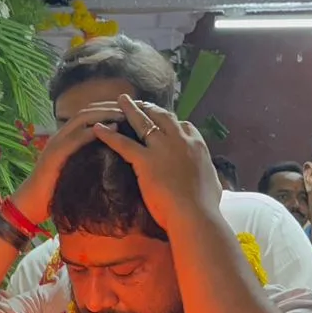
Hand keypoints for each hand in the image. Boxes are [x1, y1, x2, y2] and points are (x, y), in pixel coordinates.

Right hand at [12, 102, 127, 224]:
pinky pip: (76, 138)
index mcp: (65, 137)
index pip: (87, 115)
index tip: (126, 109)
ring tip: (123, 114)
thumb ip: (86, 157)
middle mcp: (60, 135)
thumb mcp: (75, 168)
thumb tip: (109, 154)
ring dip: (104, 114)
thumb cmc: (55, 190)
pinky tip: (112, 130)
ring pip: (81, 119)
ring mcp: (56, 143)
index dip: (106, 108)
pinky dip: (94, 131)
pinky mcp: (55, 154)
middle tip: (130, 108)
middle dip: (108, 106)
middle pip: (86, 111)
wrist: (31, 203)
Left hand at [94, 95, 221, 232]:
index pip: (184, 125)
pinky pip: (123, 143)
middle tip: (139, 102)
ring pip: (143, 122)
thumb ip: (208, 174)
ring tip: (121, 99)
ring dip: (130, 109)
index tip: (165, 121)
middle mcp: (179, 140)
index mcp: (197, 145)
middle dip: (150, 108)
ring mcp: (161, 148)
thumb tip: (211, 178)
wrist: (194, 213)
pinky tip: (98, 128)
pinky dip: (109, 135)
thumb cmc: (205, 204)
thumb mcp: (213, 183)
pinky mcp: (145, 160)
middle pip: (162, 117)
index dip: (172, 122)